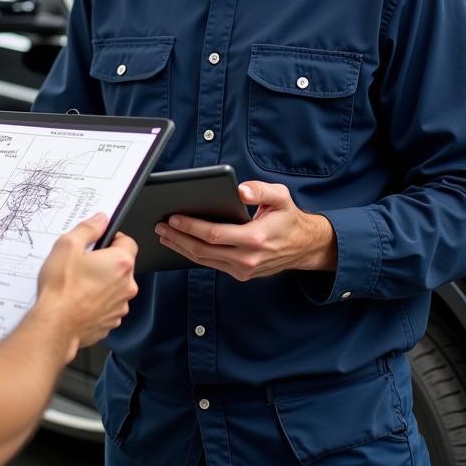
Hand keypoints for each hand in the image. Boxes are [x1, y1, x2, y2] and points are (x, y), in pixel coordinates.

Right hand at [37, 214, 138, 360]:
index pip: (128, 242)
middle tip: (83, 263)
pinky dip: (97, 302)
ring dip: (102, 283)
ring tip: (78, 284)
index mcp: (120, 263)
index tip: (99, 242)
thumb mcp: (67, 246)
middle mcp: (126, 286)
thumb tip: (101, 220)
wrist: (55, 326)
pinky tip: (79, 300)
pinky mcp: (110, 322)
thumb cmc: (61, 289)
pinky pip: (108, 305)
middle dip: (105, 262)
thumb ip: (88, 229)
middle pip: (122, 266)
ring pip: (115, 287)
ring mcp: (120, 306)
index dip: (113, 239)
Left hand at [154, 180, 337, 280]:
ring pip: (204, 260)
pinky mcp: (241, 274)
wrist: (305, 246)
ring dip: (181, 247)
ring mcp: (243, 270)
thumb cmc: (289, 218)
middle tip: (160, 226)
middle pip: (203, 250)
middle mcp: (247, 258)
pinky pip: (212, 264)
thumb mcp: (281, 197)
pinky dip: (194, 254)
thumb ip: (260, 191)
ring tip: (165, 235)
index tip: (173, 217)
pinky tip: (182, 244)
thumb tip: (240, 190)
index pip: (214, 234)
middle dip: (178, 237)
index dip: (190, 227)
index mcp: (255, 238)